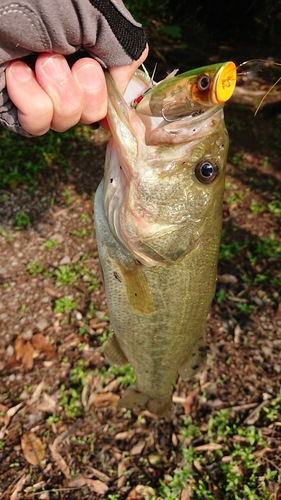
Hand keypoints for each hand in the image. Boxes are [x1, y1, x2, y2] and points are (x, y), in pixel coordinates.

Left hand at [6, 45, 147, 135]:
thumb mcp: (97, 13)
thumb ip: (124, 47)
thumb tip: (123, 85)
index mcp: (87, 48)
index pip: (112, 88)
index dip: (112, 91)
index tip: (104, 72)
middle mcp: (66, 73)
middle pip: (94, 112)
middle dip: (86, 90)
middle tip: (66, 57)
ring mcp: (40, 92)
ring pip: (68, 121)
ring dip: (57, 90)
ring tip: (37, 60)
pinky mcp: (14, 107)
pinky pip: (38, 125)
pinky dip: (31, 100)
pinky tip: (17, 74)